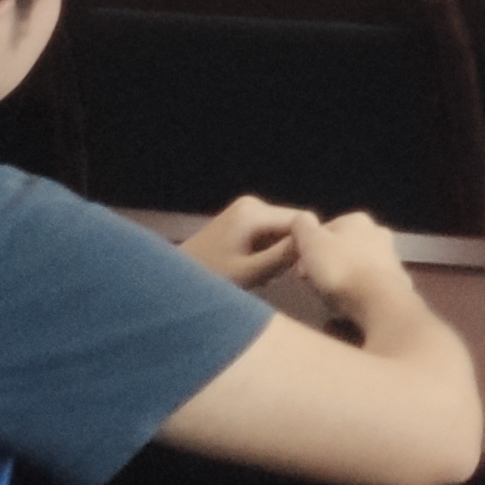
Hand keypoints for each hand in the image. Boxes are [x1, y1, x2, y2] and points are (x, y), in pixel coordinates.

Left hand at [180, 195, 316, 291]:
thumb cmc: (209, 278)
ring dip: (277, 255)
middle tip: (275, 278)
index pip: (301, 221)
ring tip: (261, 277)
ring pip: (281, 232)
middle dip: (289, 251)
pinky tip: (252, 271)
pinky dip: (266, 253)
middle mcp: (253, 204)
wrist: (169, 280)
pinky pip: (268, 234)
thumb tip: (314, 243)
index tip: (300, 272)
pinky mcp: (240, 220)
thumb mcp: (250, 272)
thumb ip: (282, 256)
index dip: (307, 245)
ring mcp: (245, 211)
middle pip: (291, 225)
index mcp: (255, 212)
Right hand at [289, 209, 421, 335]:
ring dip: (340, 279)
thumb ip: (302, 226)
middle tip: (313, 283)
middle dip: (324, 265)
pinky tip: (349, 303)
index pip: (324, 231)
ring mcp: (390, 256)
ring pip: (354, 266)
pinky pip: (367, 284)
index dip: (308, 250)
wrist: (378, 300)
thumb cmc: (340, 268)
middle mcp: (377, 232)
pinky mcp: (396, 280)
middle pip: (340, 249)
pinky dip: (356, 291)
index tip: (301, 270)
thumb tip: (301, 220)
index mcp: (356, 219)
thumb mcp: (311, 242)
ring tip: (330, 296)